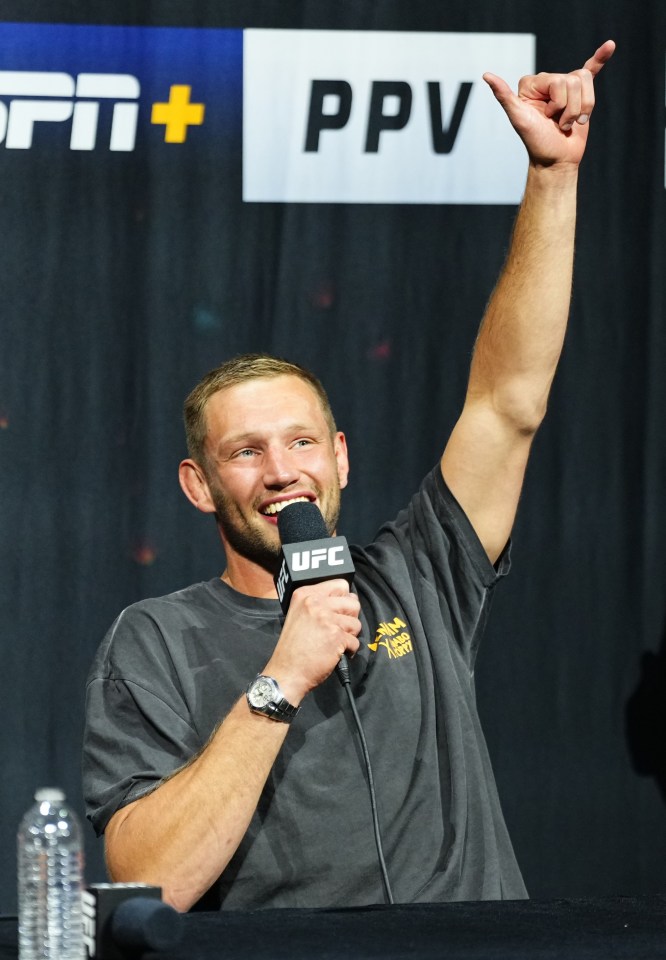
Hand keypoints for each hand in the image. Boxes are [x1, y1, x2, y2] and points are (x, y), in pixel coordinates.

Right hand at [265, 580, 361, 703]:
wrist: (286, 672)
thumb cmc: (292, 648)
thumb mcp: (298, 614)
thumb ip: (318, 603)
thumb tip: (349, 599)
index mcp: (305, 594)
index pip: (340, 584)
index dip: (344, 599)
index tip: (339, 611)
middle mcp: (315, 603)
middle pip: (352, 603)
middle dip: (349, 618)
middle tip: (338, 629)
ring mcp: (327, 619)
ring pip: (356, 623)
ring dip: (350, 635)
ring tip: (335, 642)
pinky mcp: (336, 636)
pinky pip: (355, 641)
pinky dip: (349, 650)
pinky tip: (335, 653)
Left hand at [483, 40, 615, 167]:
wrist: (556, 161)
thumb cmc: (537, 142)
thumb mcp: (519, 119)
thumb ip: (504, 96)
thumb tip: (486, 75)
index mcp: (532, 83)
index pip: (559, 80)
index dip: (558, 102)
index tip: (546, 117)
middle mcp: (548, 82)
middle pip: (574, 81)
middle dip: (571, 108)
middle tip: (558, 123)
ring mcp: (565, 88)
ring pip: (586, 84)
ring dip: (582, 109)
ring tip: (569, 123)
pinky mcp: (580, 95)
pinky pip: (591, 71)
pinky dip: (601, 58)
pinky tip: (609, 46)